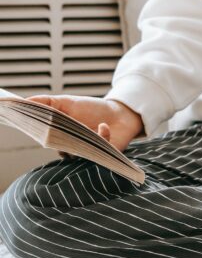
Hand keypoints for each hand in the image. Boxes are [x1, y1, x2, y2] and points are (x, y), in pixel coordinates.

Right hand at [27, 95, 143, 151]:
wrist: (120, 114)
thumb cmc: (92, 109)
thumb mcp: (68, 102)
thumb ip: (47, 102)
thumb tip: (25, 101)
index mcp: (61, 136)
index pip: (47, 140)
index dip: (45, 134)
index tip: (43, 125)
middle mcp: (72, 148)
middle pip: (62, 149)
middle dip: (63, 139)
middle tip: (65, 127)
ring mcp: (88, 153)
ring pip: (80, 152)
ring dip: (82, 139)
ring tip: (86, 127)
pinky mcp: (104, 156)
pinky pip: (100, 150)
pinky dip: (102, 136)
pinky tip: (104, 125)